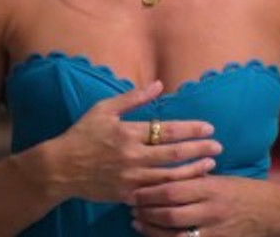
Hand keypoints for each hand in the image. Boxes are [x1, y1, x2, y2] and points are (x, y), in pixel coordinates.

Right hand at [42, 81, 222, 203]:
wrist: (61, 167)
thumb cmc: (83, 134)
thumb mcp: (104, 109)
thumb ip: (133, 98)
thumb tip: (158, 85)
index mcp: (127, 132)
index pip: (167, 129)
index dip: (191, 129)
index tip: (208, 127)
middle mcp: (132, 155)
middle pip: (173, 153)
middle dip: (199, 149)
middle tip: (218, 146)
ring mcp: (130, 177)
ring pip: (170, 176)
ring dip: (193, 170)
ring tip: (210, 165)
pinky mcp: (128, 194)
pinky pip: (157, 193)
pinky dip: (174, 188)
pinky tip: (188, 185)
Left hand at [131, 174, 277, 236]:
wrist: (278, 212)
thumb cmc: (245, 191)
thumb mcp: (220, 178)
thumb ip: (193, 178)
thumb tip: (161, 175)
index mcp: (210, 188)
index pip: (171, 190)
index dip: (149, 193)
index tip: (135, 192)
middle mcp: (212, 210)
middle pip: (170, 214)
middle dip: (147, 213)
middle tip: (132, 208)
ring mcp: (216, 231)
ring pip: (176, 236)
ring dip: (153, 231)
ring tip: (139, 223)